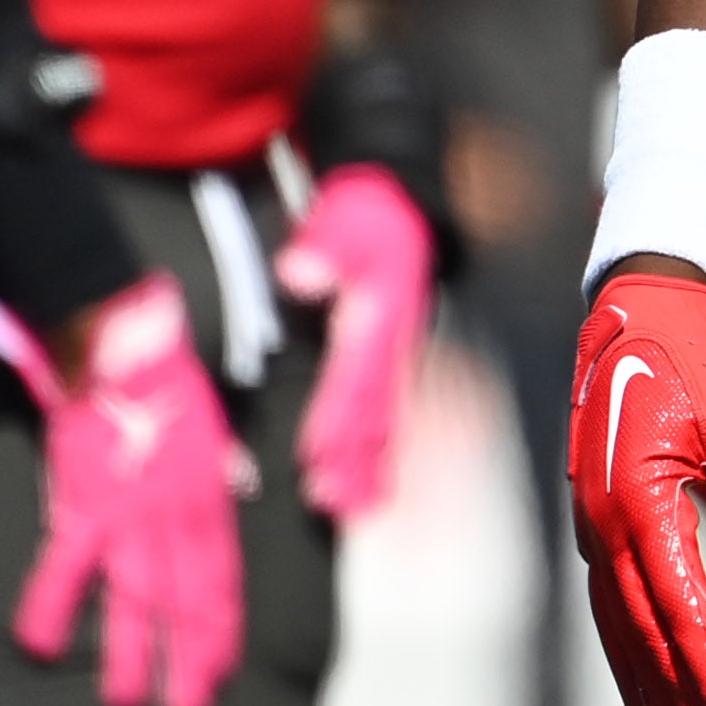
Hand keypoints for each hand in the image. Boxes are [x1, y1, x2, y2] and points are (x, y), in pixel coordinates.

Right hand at [3, 272, 248, 705]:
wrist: (123, 338)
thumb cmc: (164, 377)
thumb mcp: (213, 422)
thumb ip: (224, 464)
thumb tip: (238, 487)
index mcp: (211, 493)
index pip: (222, 575)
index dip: (221, 626)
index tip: (221, 666)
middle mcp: (178, 511)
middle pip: (187, 598)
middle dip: (188, 658)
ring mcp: (132, 510)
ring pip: (137, 596)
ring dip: (130, 651)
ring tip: (125, 700)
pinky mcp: (84, 499)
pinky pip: (67, 563)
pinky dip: (52, 604)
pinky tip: (40, 645)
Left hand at [273, 166, 438, 519]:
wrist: (405, 199)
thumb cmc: (368, 211)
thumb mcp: (343, 216)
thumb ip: (323, 245)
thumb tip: (300, 272)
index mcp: (379, 311)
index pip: (355, 373)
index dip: (337, 416)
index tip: (316, 454)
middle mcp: (393, 337)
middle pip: (375, 406)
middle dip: (355, 457)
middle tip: (332, 501)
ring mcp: (398, 348)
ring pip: (388, 413)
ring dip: (372, 461)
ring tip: (356, 506)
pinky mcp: (395, 352)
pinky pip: (394, 406)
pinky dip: (387, 445)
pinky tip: (378, 476)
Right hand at [572, 263, 705, 705]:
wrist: (639, 317)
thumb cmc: (694, 365)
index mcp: (639, 503)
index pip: (676, 599)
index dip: (700, 655)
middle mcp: (605, 523)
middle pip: (640, 625)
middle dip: (672, 686)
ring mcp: (594, 523)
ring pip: (618, 619)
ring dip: (645, 675)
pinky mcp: (597, 518)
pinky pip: (610, 595)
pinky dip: (625, 640)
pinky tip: (643, 671)